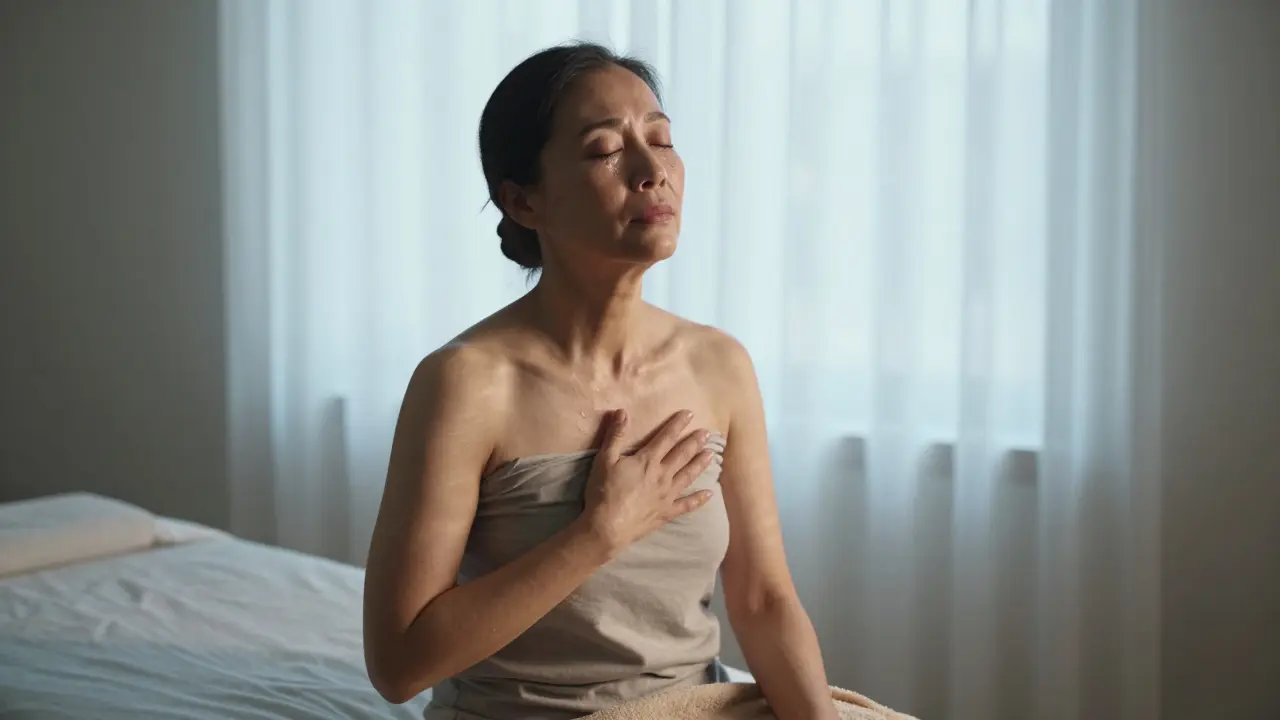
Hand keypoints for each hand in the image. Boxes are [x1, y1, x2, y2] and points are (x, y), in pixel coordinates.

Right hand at [580, 409, 715, 554]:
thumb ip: (615, 435)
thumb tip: (623, 411)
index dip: (678, 424)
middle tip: (708, 433)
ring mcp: (667, 496)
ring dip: (700, 464)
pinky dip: (699, 500)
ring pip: (688, 476)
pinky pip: (687, 505)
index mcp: (648, 461)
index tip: (690, 414)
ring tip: (711, 454)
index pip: (666, 438)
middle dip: (695, 442)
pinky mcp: (666, 513)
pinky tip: (709, 494)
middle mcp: (662, 476)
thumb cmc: (603, 492)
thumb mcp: (604, 459)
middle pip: (682, 455)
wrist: (607, 527)